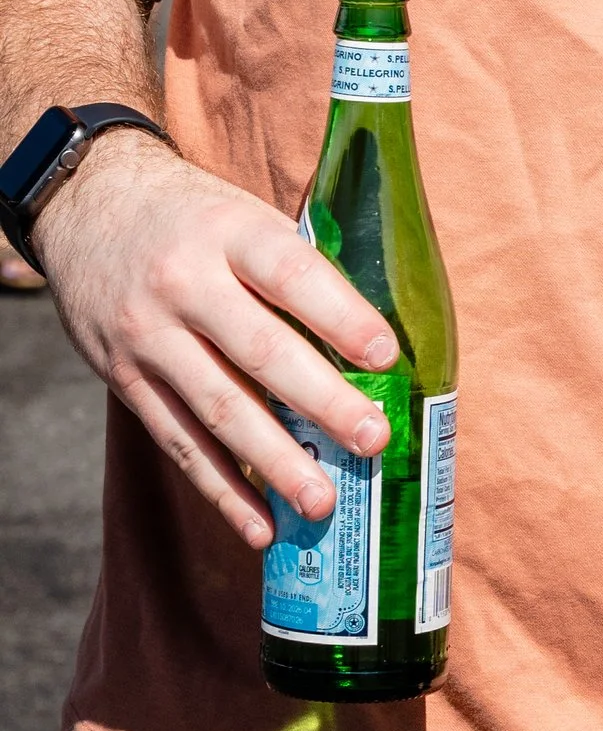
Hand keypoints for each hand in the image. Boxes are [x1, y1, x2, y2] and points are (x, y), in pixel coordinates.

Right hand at [36, 135, 398, 548]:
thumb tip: (377, 339)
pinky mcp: (125, 379)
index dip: (341, 316)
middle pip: (258, 351)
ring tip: (322, 502)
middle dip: (320, 402)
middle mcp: (184, 284)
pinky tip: (260, 525)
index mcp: (230, 233)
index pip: (291, 274)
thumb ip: (298, 267)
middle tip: (373, 440)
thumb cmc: (196, 216)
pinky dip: (221, 489)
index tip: (387, 356)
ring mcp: (148, 336)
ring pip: (216, 409)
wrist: (89, 205)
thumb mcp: (245, 215)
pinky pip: (178, 442)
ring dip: (273, 463)